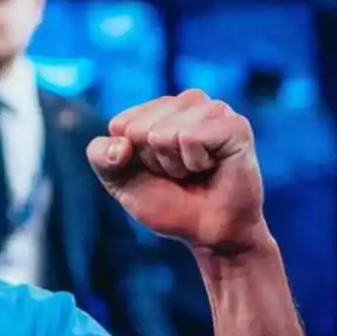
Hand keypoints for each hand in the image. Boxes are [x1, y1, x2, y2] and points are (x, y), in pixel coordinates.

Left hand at [87, 90, 268, 253]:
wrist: (207, 232)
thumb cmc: (166, 203)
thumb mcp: (120, 181)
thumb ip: (101, 157)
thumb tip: (121, 146)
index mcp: (158, 109)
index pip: (120, 125)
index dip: (131, 157)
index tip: (155, 170)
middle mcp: (187, 102)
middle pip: (139, 128)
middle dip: (154, 161)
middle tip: (179, 173)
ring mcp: (214, 110)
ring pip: (164, 133)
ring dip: (175, 164)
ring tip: (196, 171)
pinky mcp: (235, 125)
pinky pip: (190, 138)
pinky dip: (194, 163)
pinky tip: (212, 167)